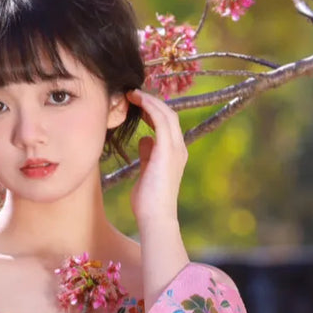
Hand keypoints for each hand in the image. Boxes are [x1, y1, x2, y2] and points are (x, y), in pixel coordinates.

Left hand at [126, 88, 187, 229]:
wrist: (155, 218)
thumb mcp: (146, 172)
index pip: (168, 124)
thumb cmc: (149, 201)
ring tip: (133, 94)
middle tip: (133, 94)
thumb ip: (148, 155)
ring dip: (150, 101)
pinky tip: (136, 101)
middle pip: (170, 114)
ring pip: (167, 113)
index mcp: (175, 154)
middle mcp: (179, 148)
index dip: (154, 110)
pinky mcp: (167, 151)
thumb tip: (145, 139)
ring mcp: (175, 149)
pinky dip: (149, 107)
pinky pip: (160, 120)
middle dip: (152, 101)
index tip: (137, 103)